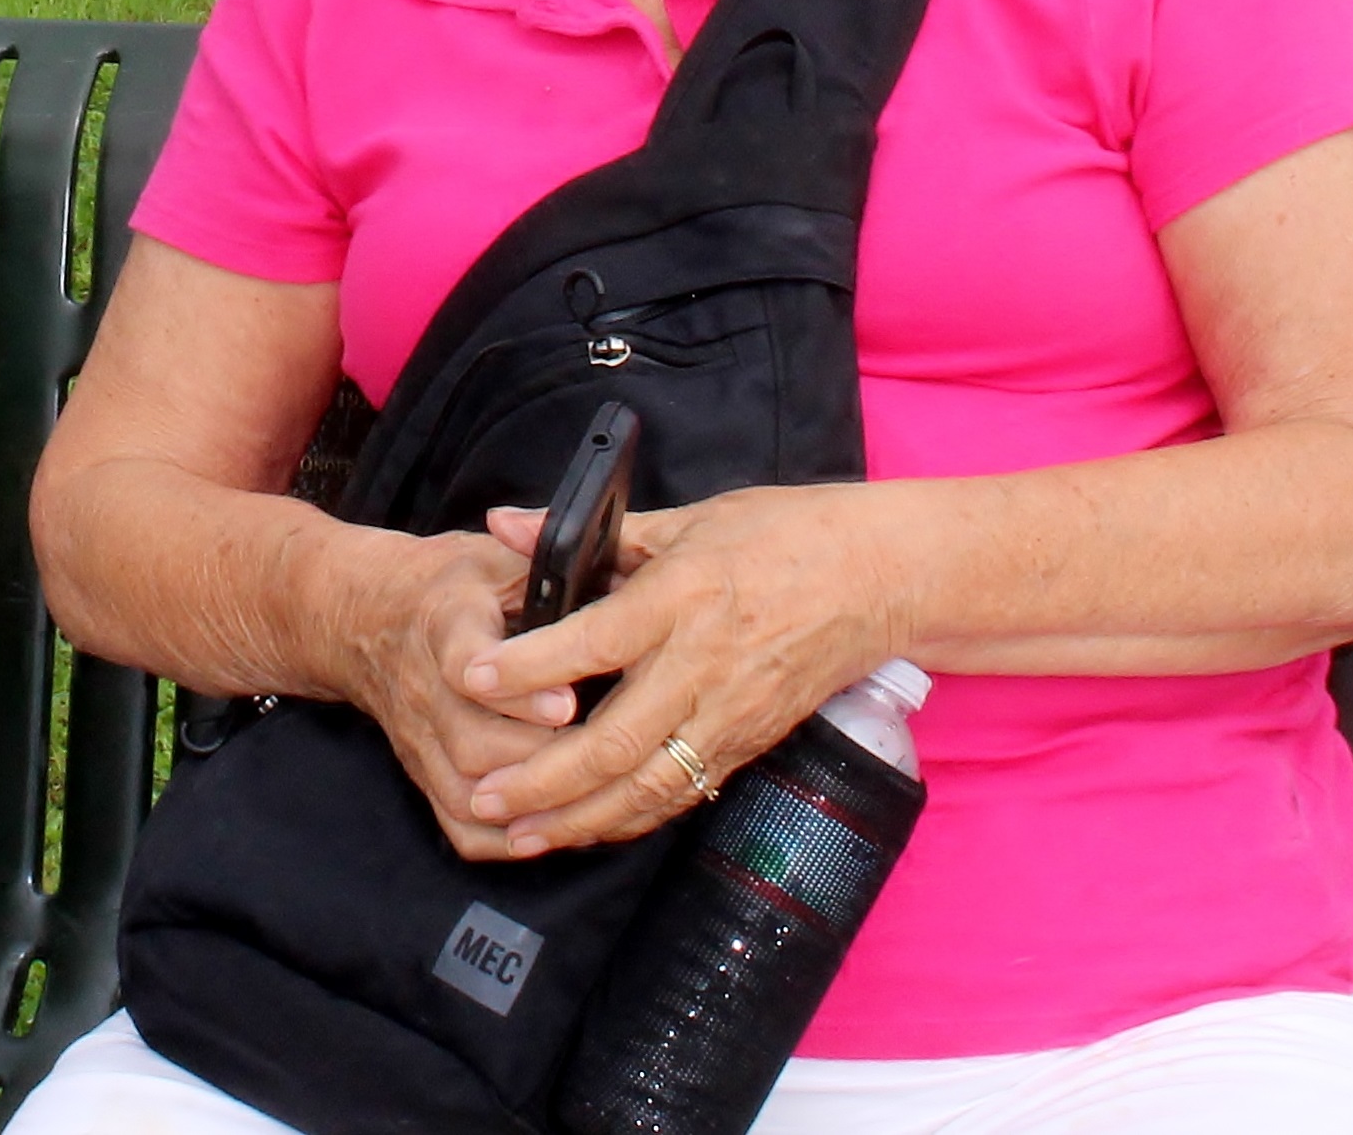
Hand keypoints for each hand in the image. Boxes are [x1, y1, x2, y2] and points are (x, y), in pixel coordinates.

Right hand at [327, 526, 574, 860]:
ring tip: (587, 799)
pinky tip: (551, 832)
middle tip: (599, 756)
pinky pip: (457, 824)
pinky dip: (503, 840)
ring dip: (527, 805)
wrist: (366, 617)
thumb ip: (547, 561)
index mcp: (444, 623)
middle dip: (540, 757)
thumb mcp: (494, 557)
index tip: (567, 703)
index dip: (517, 690)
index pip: (466, 663)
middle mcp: (423, 687)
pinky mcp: (422, 771)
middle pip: (470, 743)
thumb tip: (618, 574)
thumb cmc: (451, 586)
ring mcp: (419, 738)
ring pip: (465, 791)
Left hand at [454, 487, 915, 856]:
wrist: (883, 577)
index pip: (592, 642)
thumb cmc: (785, 536)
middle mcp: (704, 664)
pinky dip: (628, 818)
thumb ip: (588, 533)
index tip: (469, 678)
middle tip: (481, 795)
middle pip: (614, 740)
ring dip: (578, 817)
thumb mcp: (686, 519)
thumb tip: (503, 524)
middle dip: (541, 778)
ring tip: (519, 833)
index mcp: (682, 597)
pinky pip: (680, 794)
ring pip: (647, 786)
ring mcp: (730, 713)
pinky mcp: (749, 742)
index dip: (525, 668)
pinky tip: (583, 827)